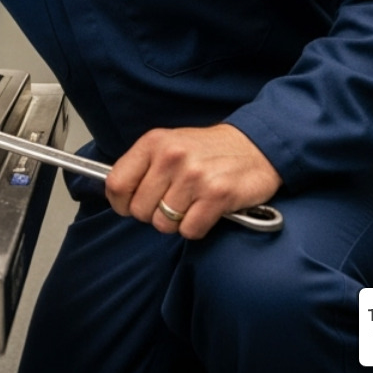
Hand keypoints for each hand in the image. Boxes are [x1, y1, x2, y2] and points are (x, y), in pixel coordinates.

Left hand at [104, 124, 280, 239]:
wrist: (256, 147)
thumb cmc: (207, 151)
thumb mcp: (169, 145)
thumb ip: (143, 167)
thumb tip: (118, 196)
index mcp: (153, 143)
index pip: (116, 184)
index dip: (120, 203)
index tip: (130, 205)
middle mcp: (171, 157)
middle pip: (139, 210)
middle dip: (153, 214)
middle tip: (172, 203)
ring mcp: (194, 176)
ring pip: (163, 224)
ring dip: (176, 222)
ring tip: (191, 204)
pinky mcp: (217, 195)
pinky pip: (189, 230)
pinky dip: (196, 227)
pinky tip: (206, 211)